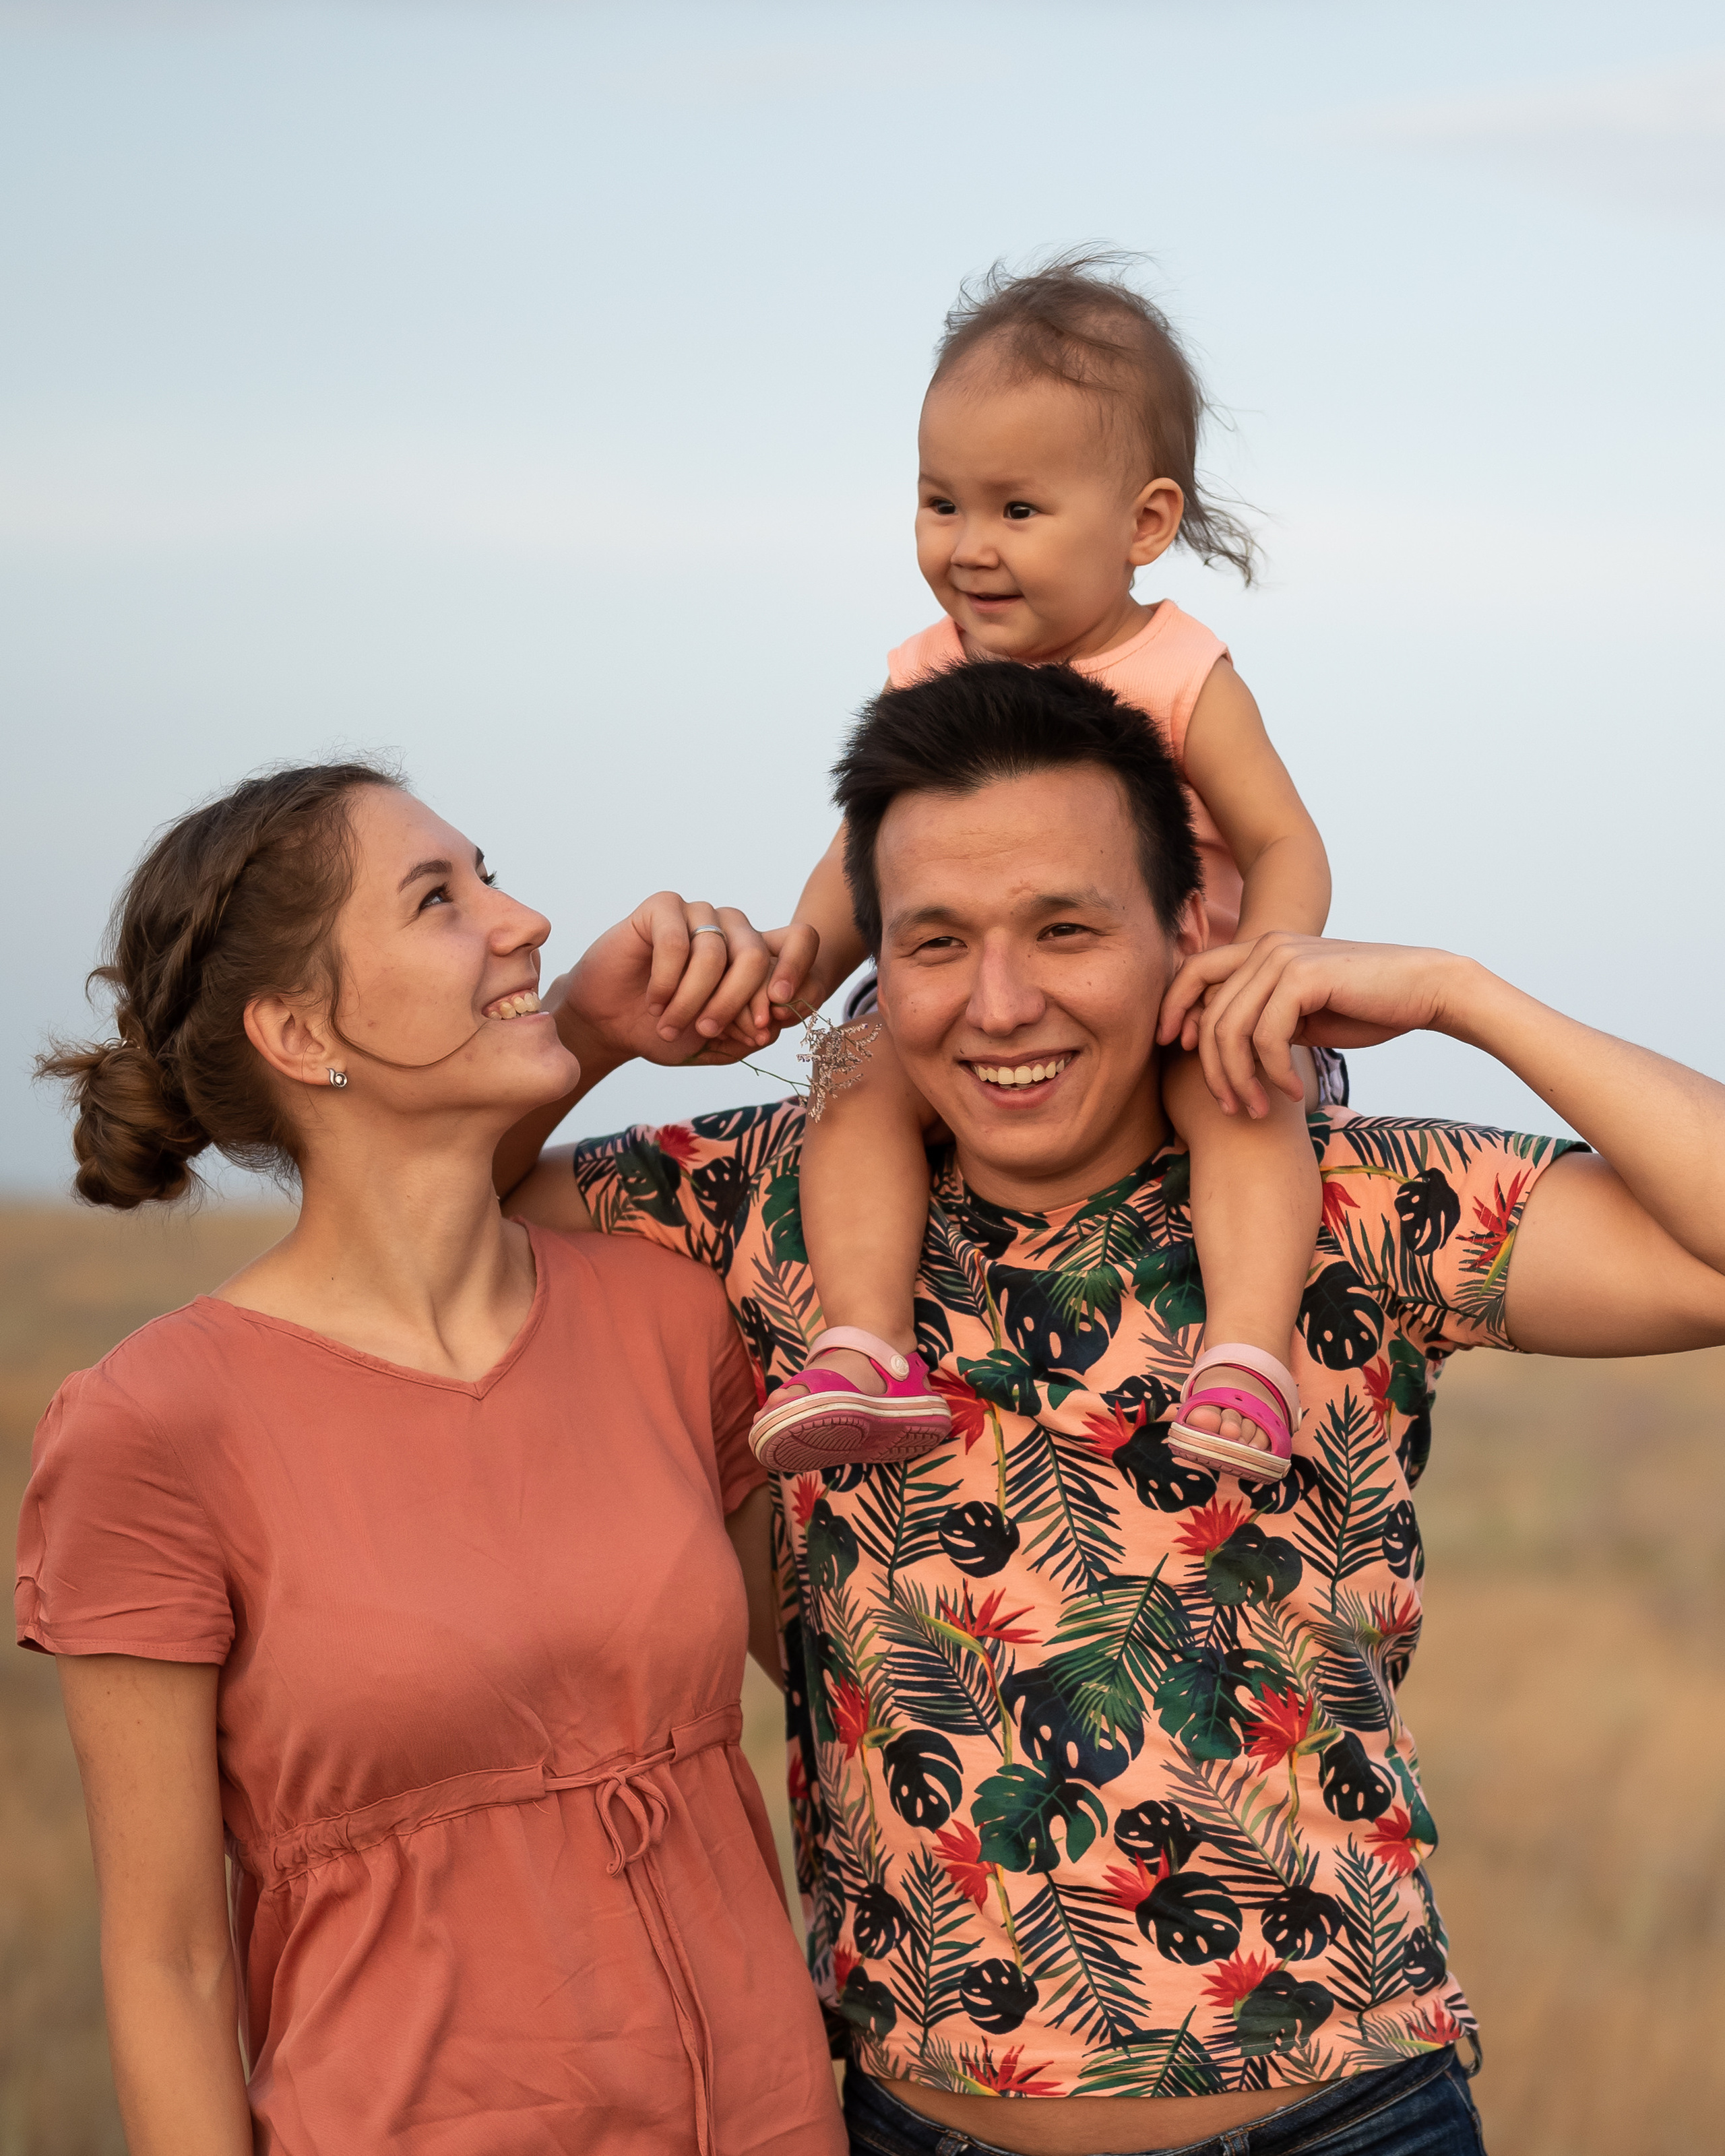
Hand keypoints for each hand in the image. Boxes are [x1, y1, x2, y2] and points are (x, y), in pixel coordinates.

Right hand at [555, 893, 816, 1068]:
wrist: (613, 1025)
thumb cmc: (669, 1031)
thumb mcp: (717, 1043)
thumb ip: (750, 1033)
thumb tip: (771, 1026)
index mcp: (757, 954)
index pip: (801, 941)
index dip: (797, 974)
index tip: (773, 1017)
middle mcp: (733, 928)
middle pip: (755, 956)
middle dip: (732, 1004)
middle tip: (706, 1031)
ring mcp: (699, 913)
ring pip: (714, 955)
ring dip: (691, 1001)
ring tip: (670, 1026)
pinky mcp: (663, 907)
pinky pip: (677, 944)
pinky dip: (667, 983)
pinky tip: (654, 1002)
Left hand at [1158, 934, 1459, 1116]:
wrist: (1424, 990)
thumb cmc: (1364, 1006)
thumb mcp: (1300, 1013)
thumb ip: (1261, 1018)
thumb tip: (1215, 1044)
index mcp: (1261, 949)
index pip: (1194, 973)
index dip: (1174, 1009)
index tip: (1174, 1049)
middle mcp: (1266, 946)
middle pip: (1210, 1014)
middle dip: (1213, 1069)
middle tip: (1231, 1107)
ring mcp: (1282, 957)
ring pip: (1231, 1029)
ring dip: (1241, 1079)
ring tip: (1259, 1109)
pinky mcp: (1303, 976)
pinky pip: (1265, 1036)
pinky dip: (1274, 1072)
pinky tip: (1293, 1091)